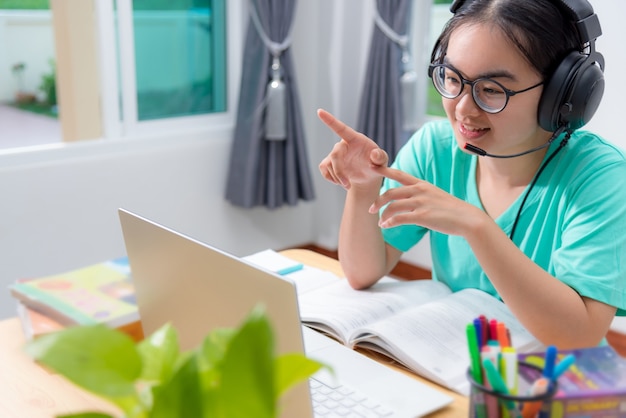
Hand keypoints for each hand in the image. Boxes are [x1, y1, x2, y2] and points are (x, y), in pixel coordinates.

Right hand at [317, 109, 387, 188]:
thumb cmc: (377, 164)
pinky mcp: (329, 163)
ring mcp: (335, 154)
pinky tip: (340, 181)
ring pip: (329, 164)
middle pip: (334, 155)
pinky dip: (331, 178)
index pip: (341, 128)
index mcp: (355, 139)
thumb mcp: (383, 161)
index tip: (319, 111)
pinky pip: (324, 170)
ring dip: (338, 178)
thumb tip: (374, 154)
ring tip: (348, 184)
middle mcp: (343, 145)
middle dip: (339, 171)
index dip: (330, 120)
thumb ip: (381, 157)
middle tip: (347, 185)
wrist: (369, 176)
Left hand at [370, 166, 484, 235]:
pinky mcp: (423, 216)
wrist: (468, 219)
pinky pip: (399, 218)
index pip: (399, 174)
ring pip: (392, 206)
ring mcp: (421, 203)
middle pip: (390, 192)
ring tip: (379, 222)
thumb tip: (408, 198)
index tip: (372, 167)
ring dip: (383, 215)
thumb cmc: (451, 210)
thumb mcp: (435, 195)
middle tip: (371, 209)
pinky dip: (389, 223)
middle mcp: (420, 191)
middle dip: (377, 201)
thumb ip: (421, 194)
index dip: (384, 171)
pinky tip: (386, 226)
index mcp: (422, 184)